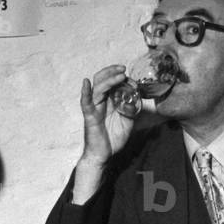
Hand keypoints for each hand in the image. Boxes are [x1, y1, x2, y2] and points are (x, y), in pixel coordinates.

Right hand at [71, 65, 139, 204]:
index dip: (120, 77)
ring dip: (108, 78)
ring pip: (98, 87)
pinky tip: (86, 83)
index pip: (112, 82)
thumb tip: (137, 97)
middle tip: (123, 68)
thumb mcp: (128, 121)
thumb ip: (132, 109)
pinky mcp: (90, 116)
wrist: (103, 155)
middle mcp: (100, 101)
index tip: (131, 77)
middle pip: (102, 79)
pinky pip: (85, 102)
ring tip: (120, 75)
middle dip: (112, 71)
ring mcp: (94, 107)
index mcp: (108, 101)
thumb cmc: (113, 138)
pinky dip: (85, 92)